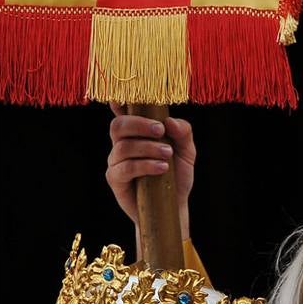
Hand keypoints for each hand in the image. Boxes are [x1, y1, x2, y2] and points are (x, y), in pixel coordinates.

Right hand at [106, 106, 195, 239]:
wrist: (174, 207)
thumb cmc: (176, 176)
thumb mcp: (187, 152)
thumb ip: (183, 133)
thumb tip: (169, 121)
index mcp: (136, 133)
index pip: (122, 112)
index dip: (119, 101)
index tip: (124, 95)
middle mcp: (122, 144)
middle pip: (118, 125)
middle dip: (139, 124)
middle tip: (161, 131)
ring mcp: (116, 161)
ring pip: (123, 146)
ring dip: (147, 148)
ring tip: (167, 155)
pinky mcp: (115, 179)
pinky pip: (124, 168)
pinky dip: (144, 165)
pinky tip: (161, 168)